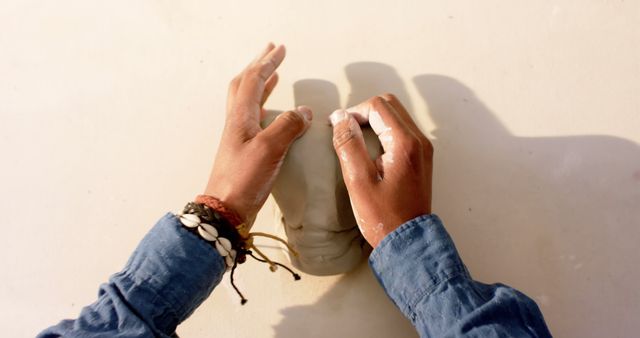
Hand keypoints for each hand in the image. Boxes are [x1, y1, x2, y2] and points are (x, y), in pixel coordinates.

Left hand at [205, 43, 311, 223]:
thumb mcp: (269, 149)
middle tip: (271, 53)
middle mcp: (237, 123)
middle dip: (259, 66)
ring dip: (261, 85)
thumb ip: (287, 127)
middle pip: (244, 85)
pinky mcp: (244, 150)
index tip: (280, 49)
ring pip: (248, 101)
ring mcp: (239, 136)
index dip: (267, 63)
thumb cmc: (243, 180)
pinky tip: (272, 113)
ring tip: (273, 75)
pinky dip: (264, 106)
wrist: (225, 210)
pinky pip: (254, 118)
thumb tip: (304, 112)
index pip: (254, 81)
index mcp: (241, 118)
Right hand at [330, 94, 432, 247]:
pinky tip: (369, 150)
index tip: (338, 128)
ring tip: (355, 140)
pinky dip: (384, 131)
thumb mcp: (358, 181)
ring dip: (374, 121)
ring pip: (396, 116)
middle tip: (346, 131)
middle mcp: (419, 141)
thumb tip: (340, 118)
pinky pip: (402, 131)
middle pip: (389, 105)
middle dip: (364, 112)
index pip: (377, 106)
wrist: (409, 242)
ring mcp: (423, 149)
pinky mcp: (421, 158)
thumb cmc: (383, 216)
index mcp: (405, 143)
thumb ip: (349, 145)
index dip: (354, 112)